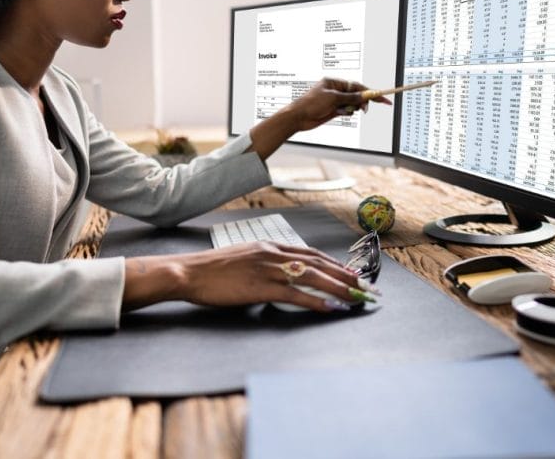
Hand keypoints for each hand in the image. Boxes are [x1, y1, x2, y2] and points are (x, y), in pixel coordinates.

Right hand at [123, 243, 370, 312]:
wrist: (189, 272)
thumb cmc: (212, 269)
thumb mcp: (242, 257)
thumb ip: (263, 261)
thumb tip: (278, 272)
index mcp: (269, 245)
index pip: (310, 253)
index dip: (334, 263)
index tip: (350, 272)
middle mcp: (273, 253)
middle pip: (319, 263)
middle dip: (345, 276)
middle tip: (366, 287)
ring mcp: (268, 270)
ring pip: (314, 278)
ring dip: (340, 289)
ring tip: (357, 298)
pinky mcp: (261, 288)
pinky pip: (297, 295)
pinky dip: (317, 302)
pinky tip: (331, 308)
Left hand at [286, 77, 392, 131]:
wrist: (298, 117)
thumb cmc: (310, 103)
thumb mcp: (333, 98)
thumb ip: (350, 97)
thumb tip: (363, 96)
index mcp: (335, 83)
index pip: (357, 86)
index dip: (370, 91)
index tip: (381, 96)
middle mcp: (336, 91)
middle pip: (356, 95)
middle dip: (362, 101)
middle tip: (365, 109)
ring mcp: (335, 101)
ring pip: (352, 104)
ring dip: (352, 108)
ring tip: (343, 111)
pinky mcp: (334, 110)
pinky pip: (347, 111)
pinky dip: (347, 113)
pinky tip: (339, 113)